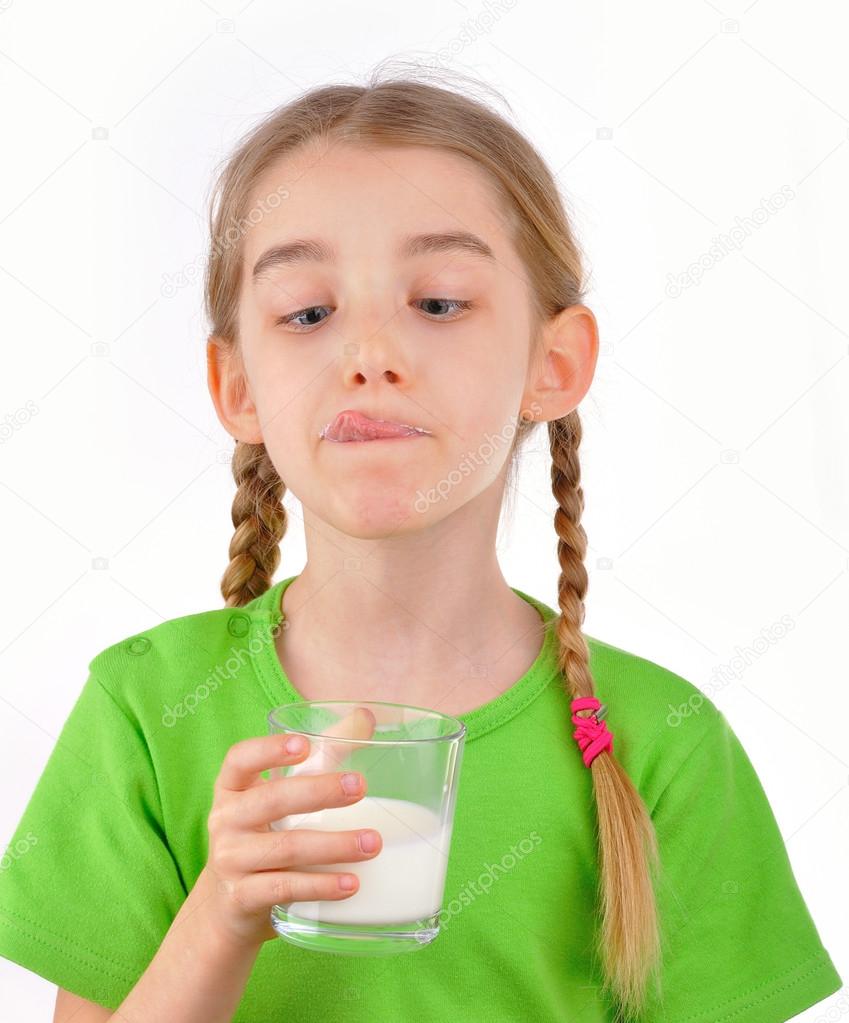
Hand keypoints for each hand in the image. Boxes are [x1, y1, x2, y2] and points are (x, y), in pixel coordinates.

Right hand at [204, 708, 381, 947]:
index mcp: (233, 789)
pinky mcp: (242, 898)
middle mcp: (226, 820)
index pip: (239, 759)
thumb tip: (365, 718)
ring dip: (334, 845)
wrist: (227, 908)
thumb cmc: (264, 835)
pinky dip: (321, 886)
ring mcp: (230, 861)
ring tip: (373, 843)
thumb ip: (322, 756)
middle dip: (319, 791)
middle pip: (272, 800)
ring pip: (286, 848)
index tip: (304, 744)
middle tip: (360, 786)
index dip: (269, 749)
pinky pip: (285, 888)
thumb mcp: (281, 797)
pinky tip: (352, 884)